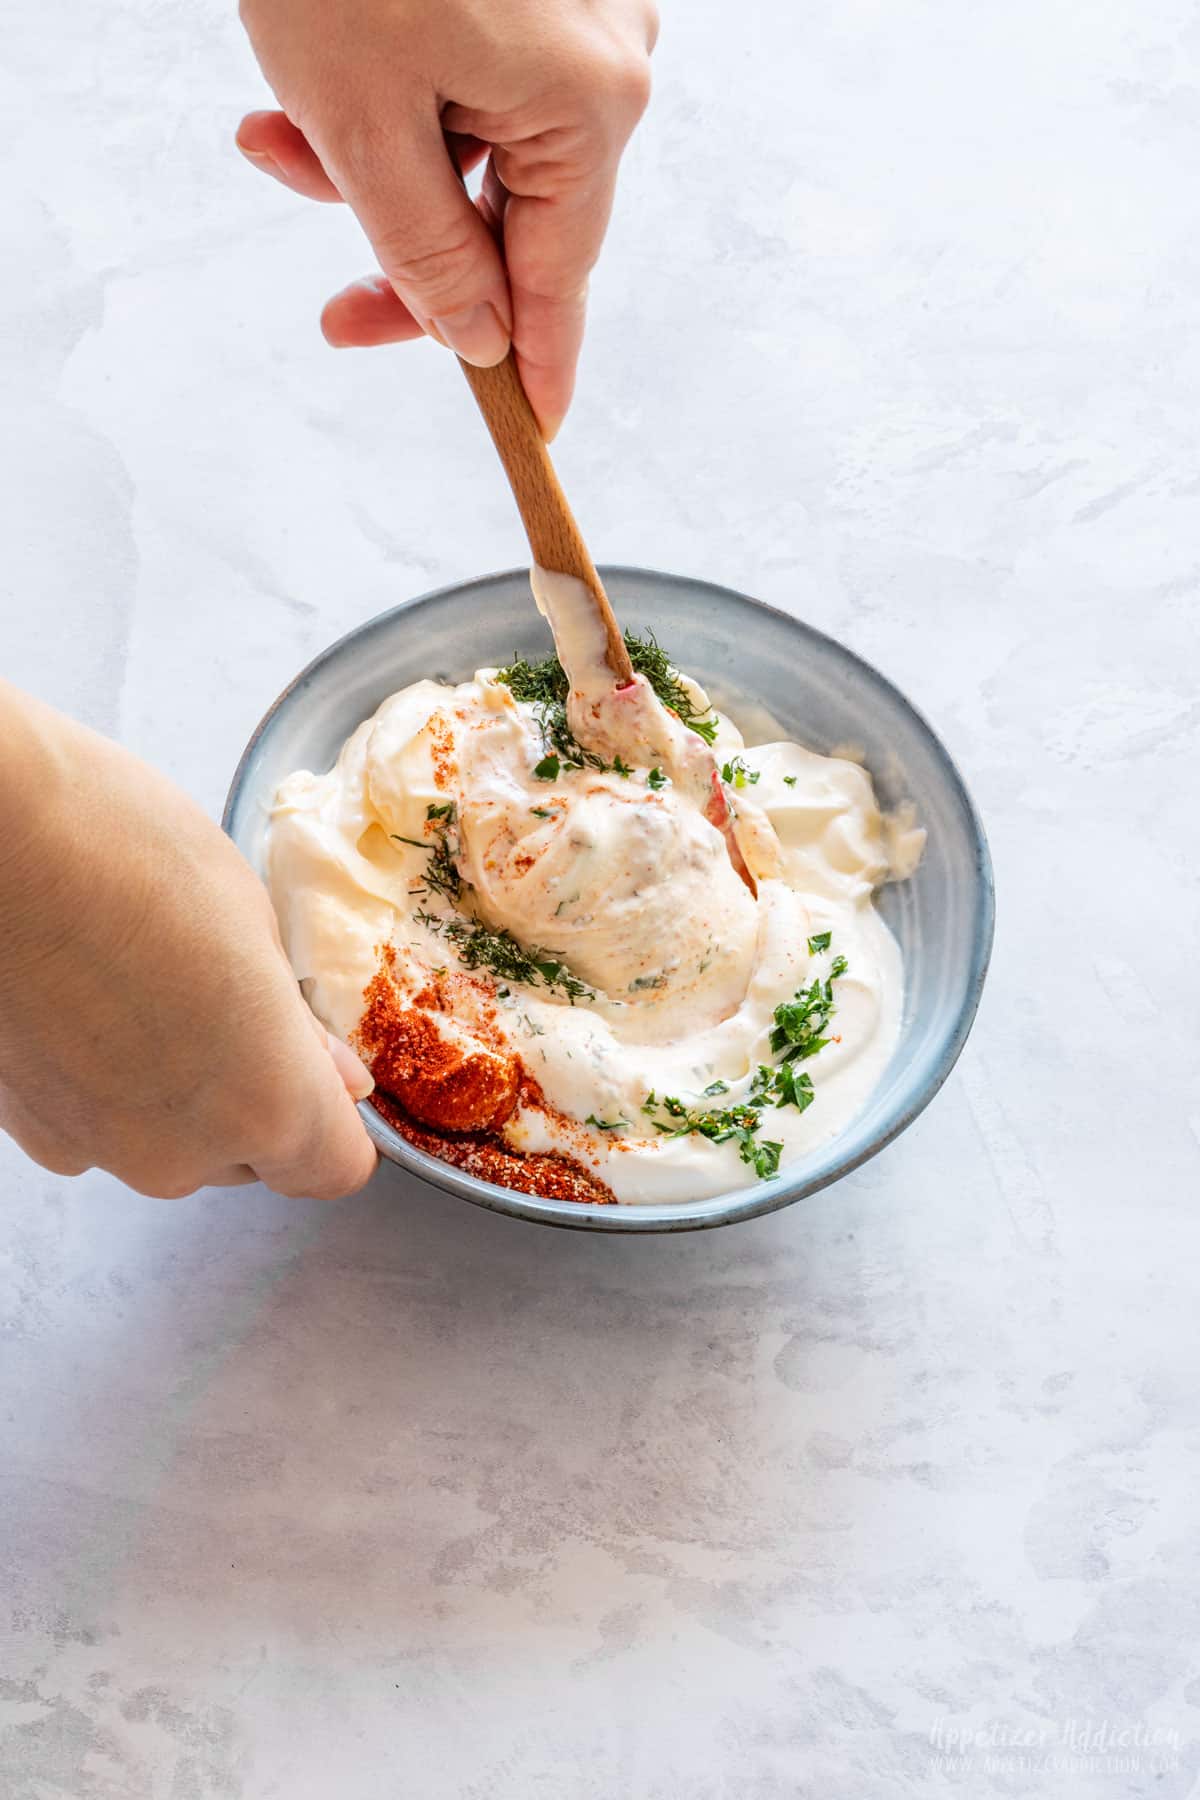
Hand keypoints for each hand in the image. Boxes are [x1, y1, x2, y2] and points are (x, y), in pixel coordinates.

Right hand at [0, 685, 377, 1199]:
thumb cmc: (129, 854)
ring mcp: (97, 1148)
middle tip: (229, 1005)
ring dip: (175, 1095)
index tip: (325, 1069)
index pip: (332, 1167)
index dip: (336, 1117)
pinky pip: (98, 1127)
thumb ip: (298, 1025)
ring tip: (147, 992)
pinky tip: (86, 1006)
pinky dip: (104, 1087)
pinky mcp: (28, 1130)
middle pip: (250, 1159)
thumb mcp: (255, 924)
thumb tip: (333, 1076)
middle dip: (254, 1099)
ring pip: (170, 1146)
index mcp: (267, 1103)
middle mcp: (183, 1153)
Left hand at [236, 0, 657, 437]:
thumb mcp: (363, 127)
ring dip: (381, 173)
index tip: (535, 431)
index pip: (559, 282)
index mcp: (590, 108)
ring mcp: (583, 17)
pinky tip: (317, 88)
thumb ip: (427, 256)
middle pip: (515, 221)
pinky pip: (478, 88)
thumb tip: (478, 341)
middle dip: (407, 254)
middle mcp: (610, 62)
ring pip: (481, 155)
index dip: (534, 366)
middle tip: (333, 307)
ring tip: (277, 139)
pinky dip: (402, 108)